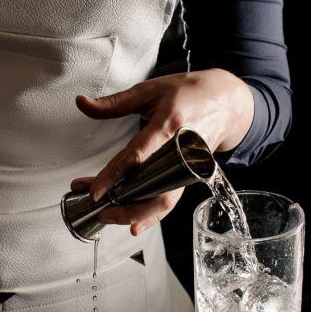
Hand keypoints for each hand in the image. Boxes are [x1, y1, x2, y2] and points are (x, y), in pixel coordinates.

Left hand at [72, 68, 253, 235]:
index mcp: (169, 125)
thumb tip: (82, 103)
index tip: (96, 190)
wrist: (228, 102)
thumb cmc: (189, 93)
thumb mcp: (150, 90)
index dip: (115, 175)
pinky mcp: (188, 175)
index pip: (138, 156)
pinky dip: (150, 213)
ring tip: (110, 217)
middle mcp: (180, 151)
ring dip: (136, 215)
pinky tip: (133, 222)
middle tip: (100, 210)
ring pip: (164, 201)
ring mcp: (187, 166)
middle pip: (153, 188)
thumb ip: (114, 102)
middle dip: (125, 205)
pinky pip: (169, 199)